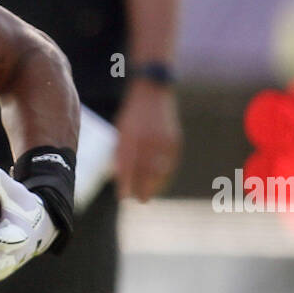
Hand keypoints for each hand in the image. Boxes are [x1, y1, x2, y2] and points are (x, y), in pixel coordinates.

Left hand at [115, 80, 181, 200]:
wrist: (153, 91)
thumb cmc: (133, 114)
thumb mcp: (122, 131)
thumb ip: (121, 152)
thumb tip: (118, 177)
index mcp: (131, 137)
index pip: (127, 167)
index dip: (126, 184)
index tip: (123, 197)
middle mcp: (147, 139)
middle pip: (145, 172)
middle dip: (143, 189)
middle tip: (140, 201)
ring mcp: (163, 139)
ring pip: (160, 170)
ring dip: (155, 185)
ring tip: (150, 195)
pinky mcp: (174, 140)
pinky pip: (170, 163)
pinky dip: (166, 174)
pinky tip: (161, 182)